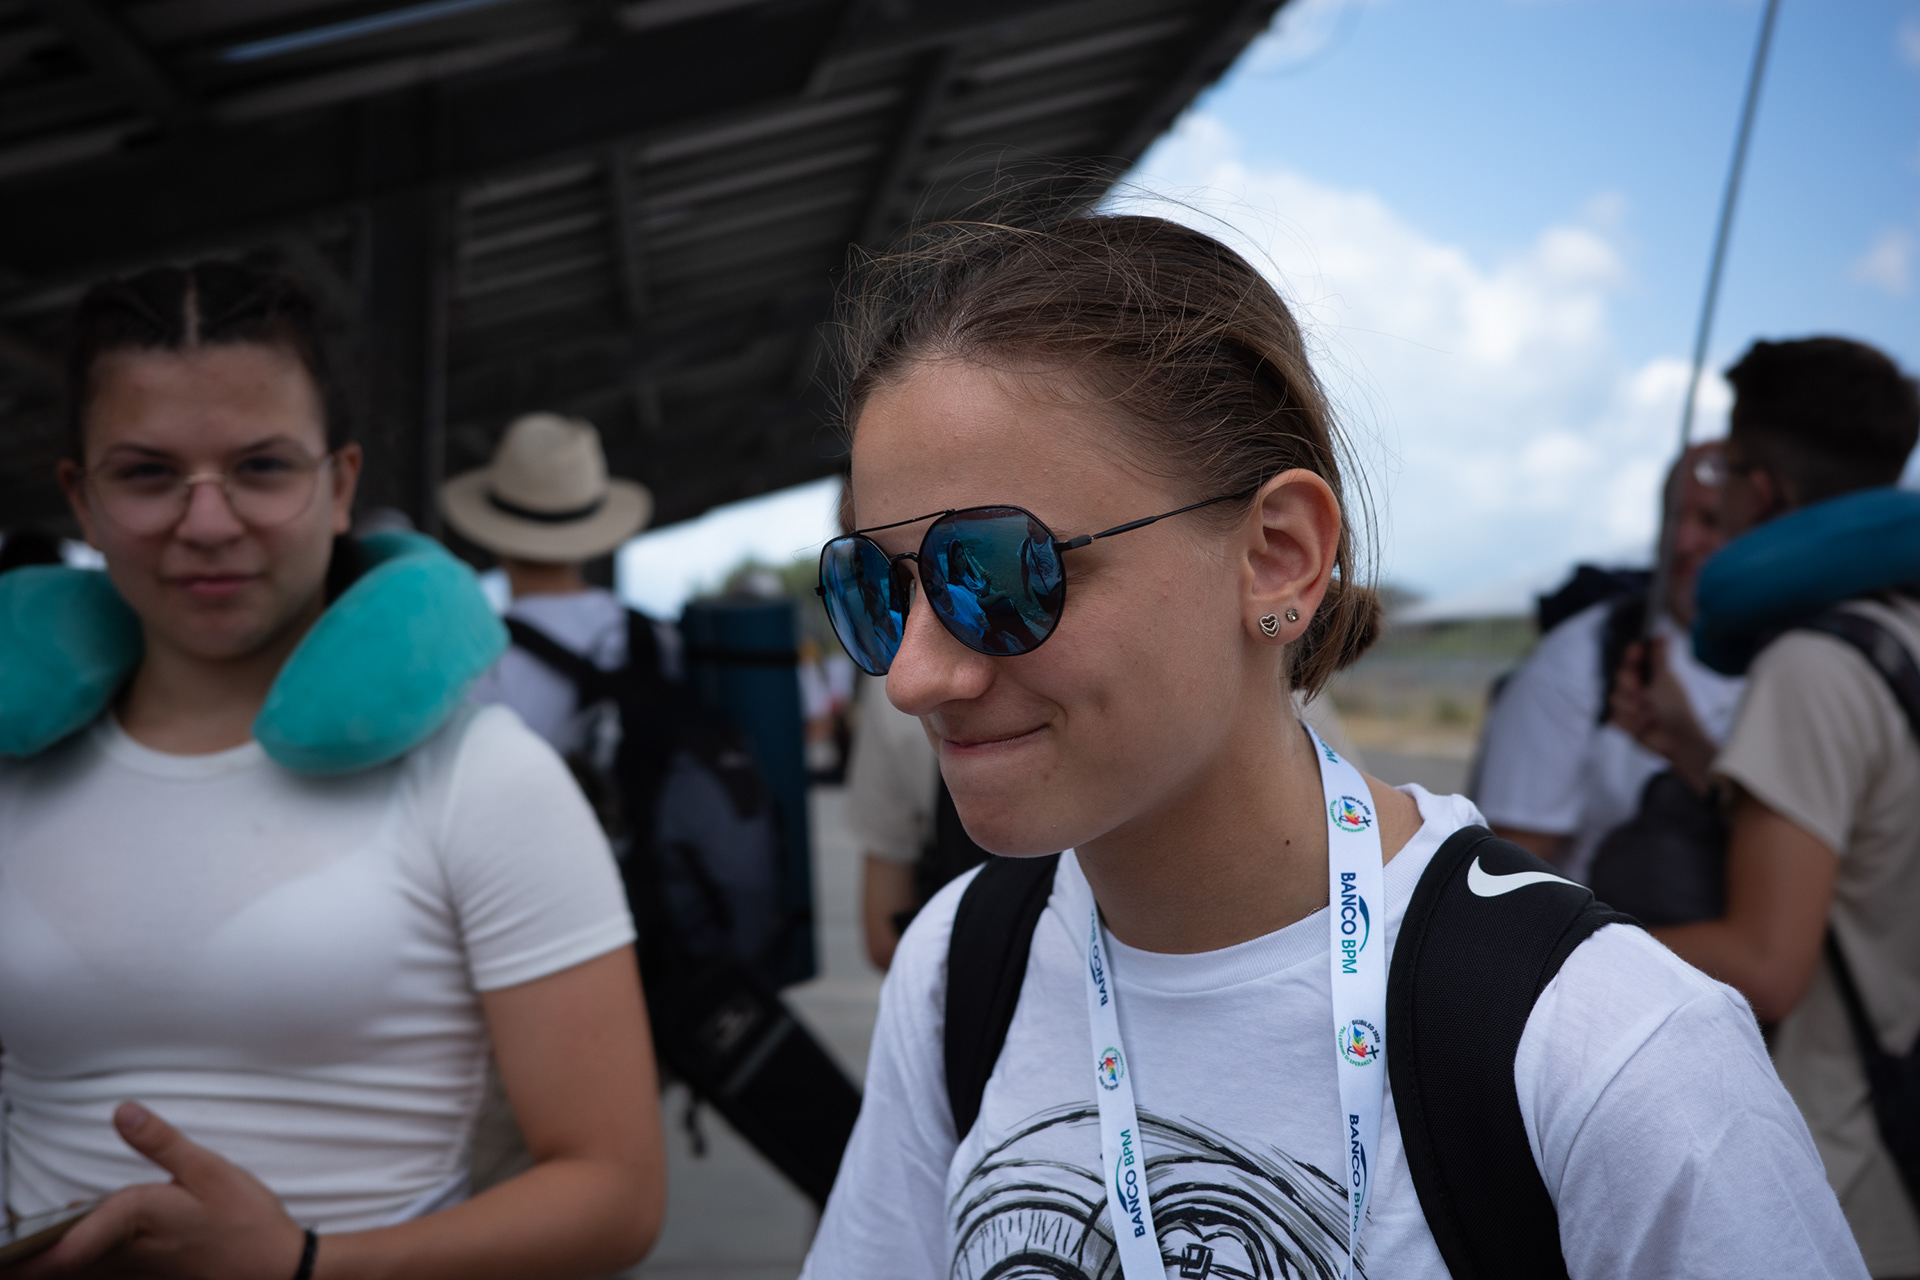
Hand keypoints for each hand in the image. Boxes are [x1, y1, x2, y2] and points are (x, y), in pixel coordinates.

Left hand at [5, 1103, 306, 1279]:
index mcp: (138, 1217)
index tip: (0, 1255)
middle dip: (27, 1263)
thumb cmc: (244, 1220)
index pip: (68, 1241)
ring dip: (50, 1269)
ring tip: (18, 1265)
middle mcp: (128, 1249)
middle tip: (2, 1261)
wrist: (275, 1270)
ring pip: (82, 1272)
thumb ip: (161, 1142)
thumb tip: (122, 1110)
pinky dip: (83, 1271)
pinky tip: (74, 1265)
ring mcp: (138, 1270)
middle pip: (65, 1261)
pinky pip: (104, 1277)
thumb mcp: (209, 1170)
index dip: (27, 1253)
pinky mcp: (151, 1278)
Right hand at [1608, 637, 1716, 792]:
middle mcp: (1634, 688)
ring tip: (1650, 715)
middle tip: (1644, 694)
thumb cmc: (1676, 707)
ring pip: (1614, 699)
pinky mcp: (1622, 722)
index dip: (1631, 654)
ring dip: (1633, 708)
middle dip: (1631, 686)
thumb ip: (1660, 658)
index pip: (1630, 659)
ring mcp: (1627, 705)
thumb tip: (1662, 635)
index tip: (1637, 649)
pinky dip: (1631, 722)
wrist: (1678, 737)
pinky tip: (1644, 725)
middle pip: (1618, 678)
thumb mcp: (1667, 680)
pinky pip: (1615, 718)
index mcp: (1645, 675)